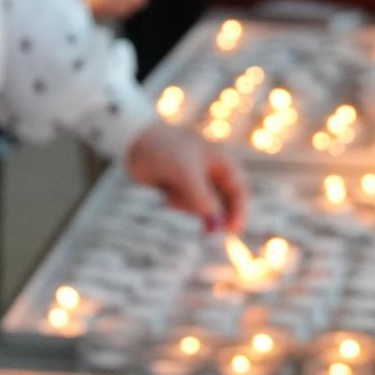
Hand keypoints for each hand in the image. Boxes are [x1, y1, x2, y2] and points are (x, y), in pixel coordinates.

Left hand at [120, 127, 249, 231]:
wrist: (135, 142)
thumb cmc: (166, 150)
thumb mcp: (186, 174)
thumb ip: (202, 200)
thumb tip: (217, 225)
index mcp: (222, 163)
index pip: (239, 192)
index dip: (239, 212)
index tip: (233, 231)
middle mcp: (213, 173)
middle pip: (223, 204)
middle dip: (212, 215)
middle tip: (206, 232)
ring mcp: (197, 182)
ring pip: (202, 208)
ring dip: (188, 206)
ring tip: (171, 194)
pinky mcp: (181, 189)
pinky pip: (186, 206)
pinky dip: (178, 203)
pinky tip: (165, 192)